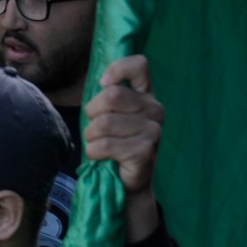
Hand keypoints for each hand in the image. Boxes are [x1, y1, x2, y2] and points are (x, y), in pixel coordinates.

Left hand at [83, 54, 165, 241]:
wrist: (127, 181)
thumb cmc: (114, 141)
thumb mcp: (110, 113)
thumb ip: (107, 94)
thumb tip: (101, 82)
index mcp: (147, 94)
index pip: (139, 65)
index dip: (116, 70)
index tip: (102, 85)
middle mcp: (155, 109)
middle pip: (111, 96)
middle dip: (92, 113)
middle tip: (94, 127)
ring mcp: (153, 131)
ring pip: (104, 123)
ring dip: (90, 136)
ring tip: (97, 143)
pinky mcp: (145, 151)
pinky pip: (105, 145)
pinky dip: (93, 151)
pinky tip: (100, 156)